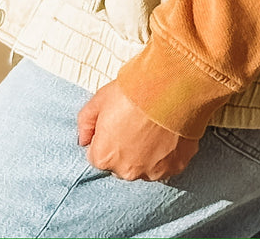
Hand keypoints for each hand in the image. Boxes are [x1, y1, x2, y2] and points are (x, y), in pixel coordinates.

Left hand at [77, 80, 199, 181]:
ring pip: (145, 166)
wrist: (172, 86)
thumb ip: (85, 122)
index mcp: (104, 157)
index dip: (106, 137)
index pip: (98, 155)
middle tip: (137, 123)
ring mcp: (152, 171)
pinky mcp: (175, 167)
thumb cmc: (134, 91)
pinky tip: (169, 132)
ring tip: (155, 127)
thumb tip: (83, 139)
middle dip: (126, 148)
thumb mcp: (100, 99)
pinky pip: (168, 164)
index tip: (118, 121)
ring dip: (148, 153)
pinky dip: (168, 152)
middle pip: (121, 163)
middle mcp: (126, 171)